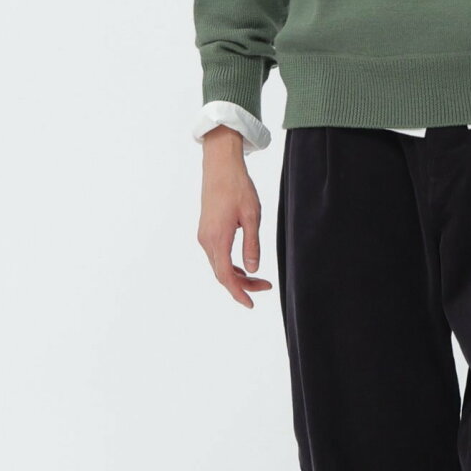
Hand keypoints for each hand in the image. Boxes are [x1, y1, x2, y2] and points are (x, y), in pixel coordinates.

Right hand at [197, 125, 272, 307]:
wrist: (220, 166)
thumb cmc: (238, 187)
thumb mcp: (252, 216)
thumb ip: (252, 245)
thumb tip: (253, 270)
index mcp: (218, 238)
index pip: (226, 276)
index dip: (238, 292)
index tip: (251, 303)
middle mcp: (206, 240)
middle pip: (222, 274)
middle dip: (242, 285)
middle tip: (265, 287)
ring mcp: (204, 236)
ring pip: (219, 266)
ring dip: (237, 275)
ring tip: (259, 279)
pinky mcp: (206, 231)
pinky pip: (216, 256)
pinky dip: (230, 265)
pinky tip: (244, 266)